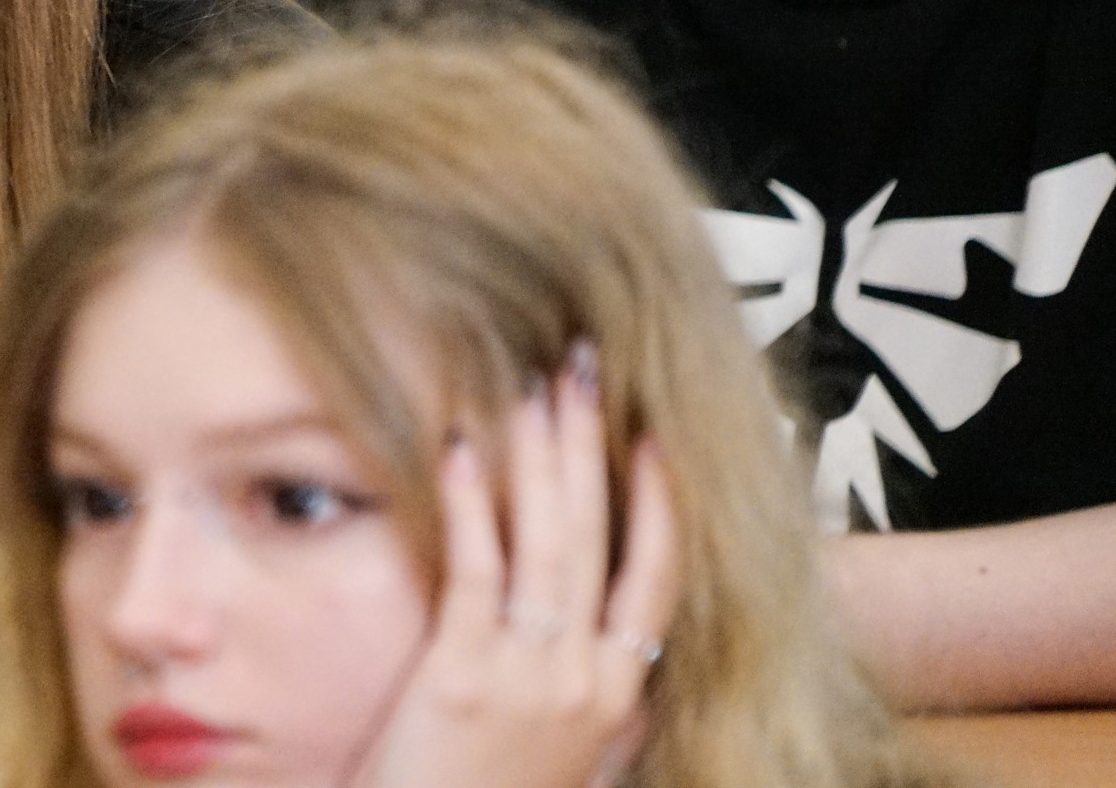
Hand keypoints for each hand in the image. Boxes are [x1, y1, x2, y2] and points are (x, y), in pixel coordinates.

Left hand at [357, 353, 680, 787]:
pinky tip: (457, 446)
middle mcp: (586, 681)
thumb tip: (631, 660)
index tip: (651, 435)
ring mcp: (529, 677)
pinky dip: (468, 504)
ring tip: (526, 384)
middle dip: (587, 445)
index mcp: (618, 695)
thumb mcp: (575, 757)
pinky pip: (474, 571)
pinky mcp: (463, 677)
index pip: (656, 578)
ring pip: (546, 544)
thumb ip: (606, 707)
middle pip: (598, 539)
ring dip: (536, 456)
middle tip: (577, 368)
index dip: (658, 501)